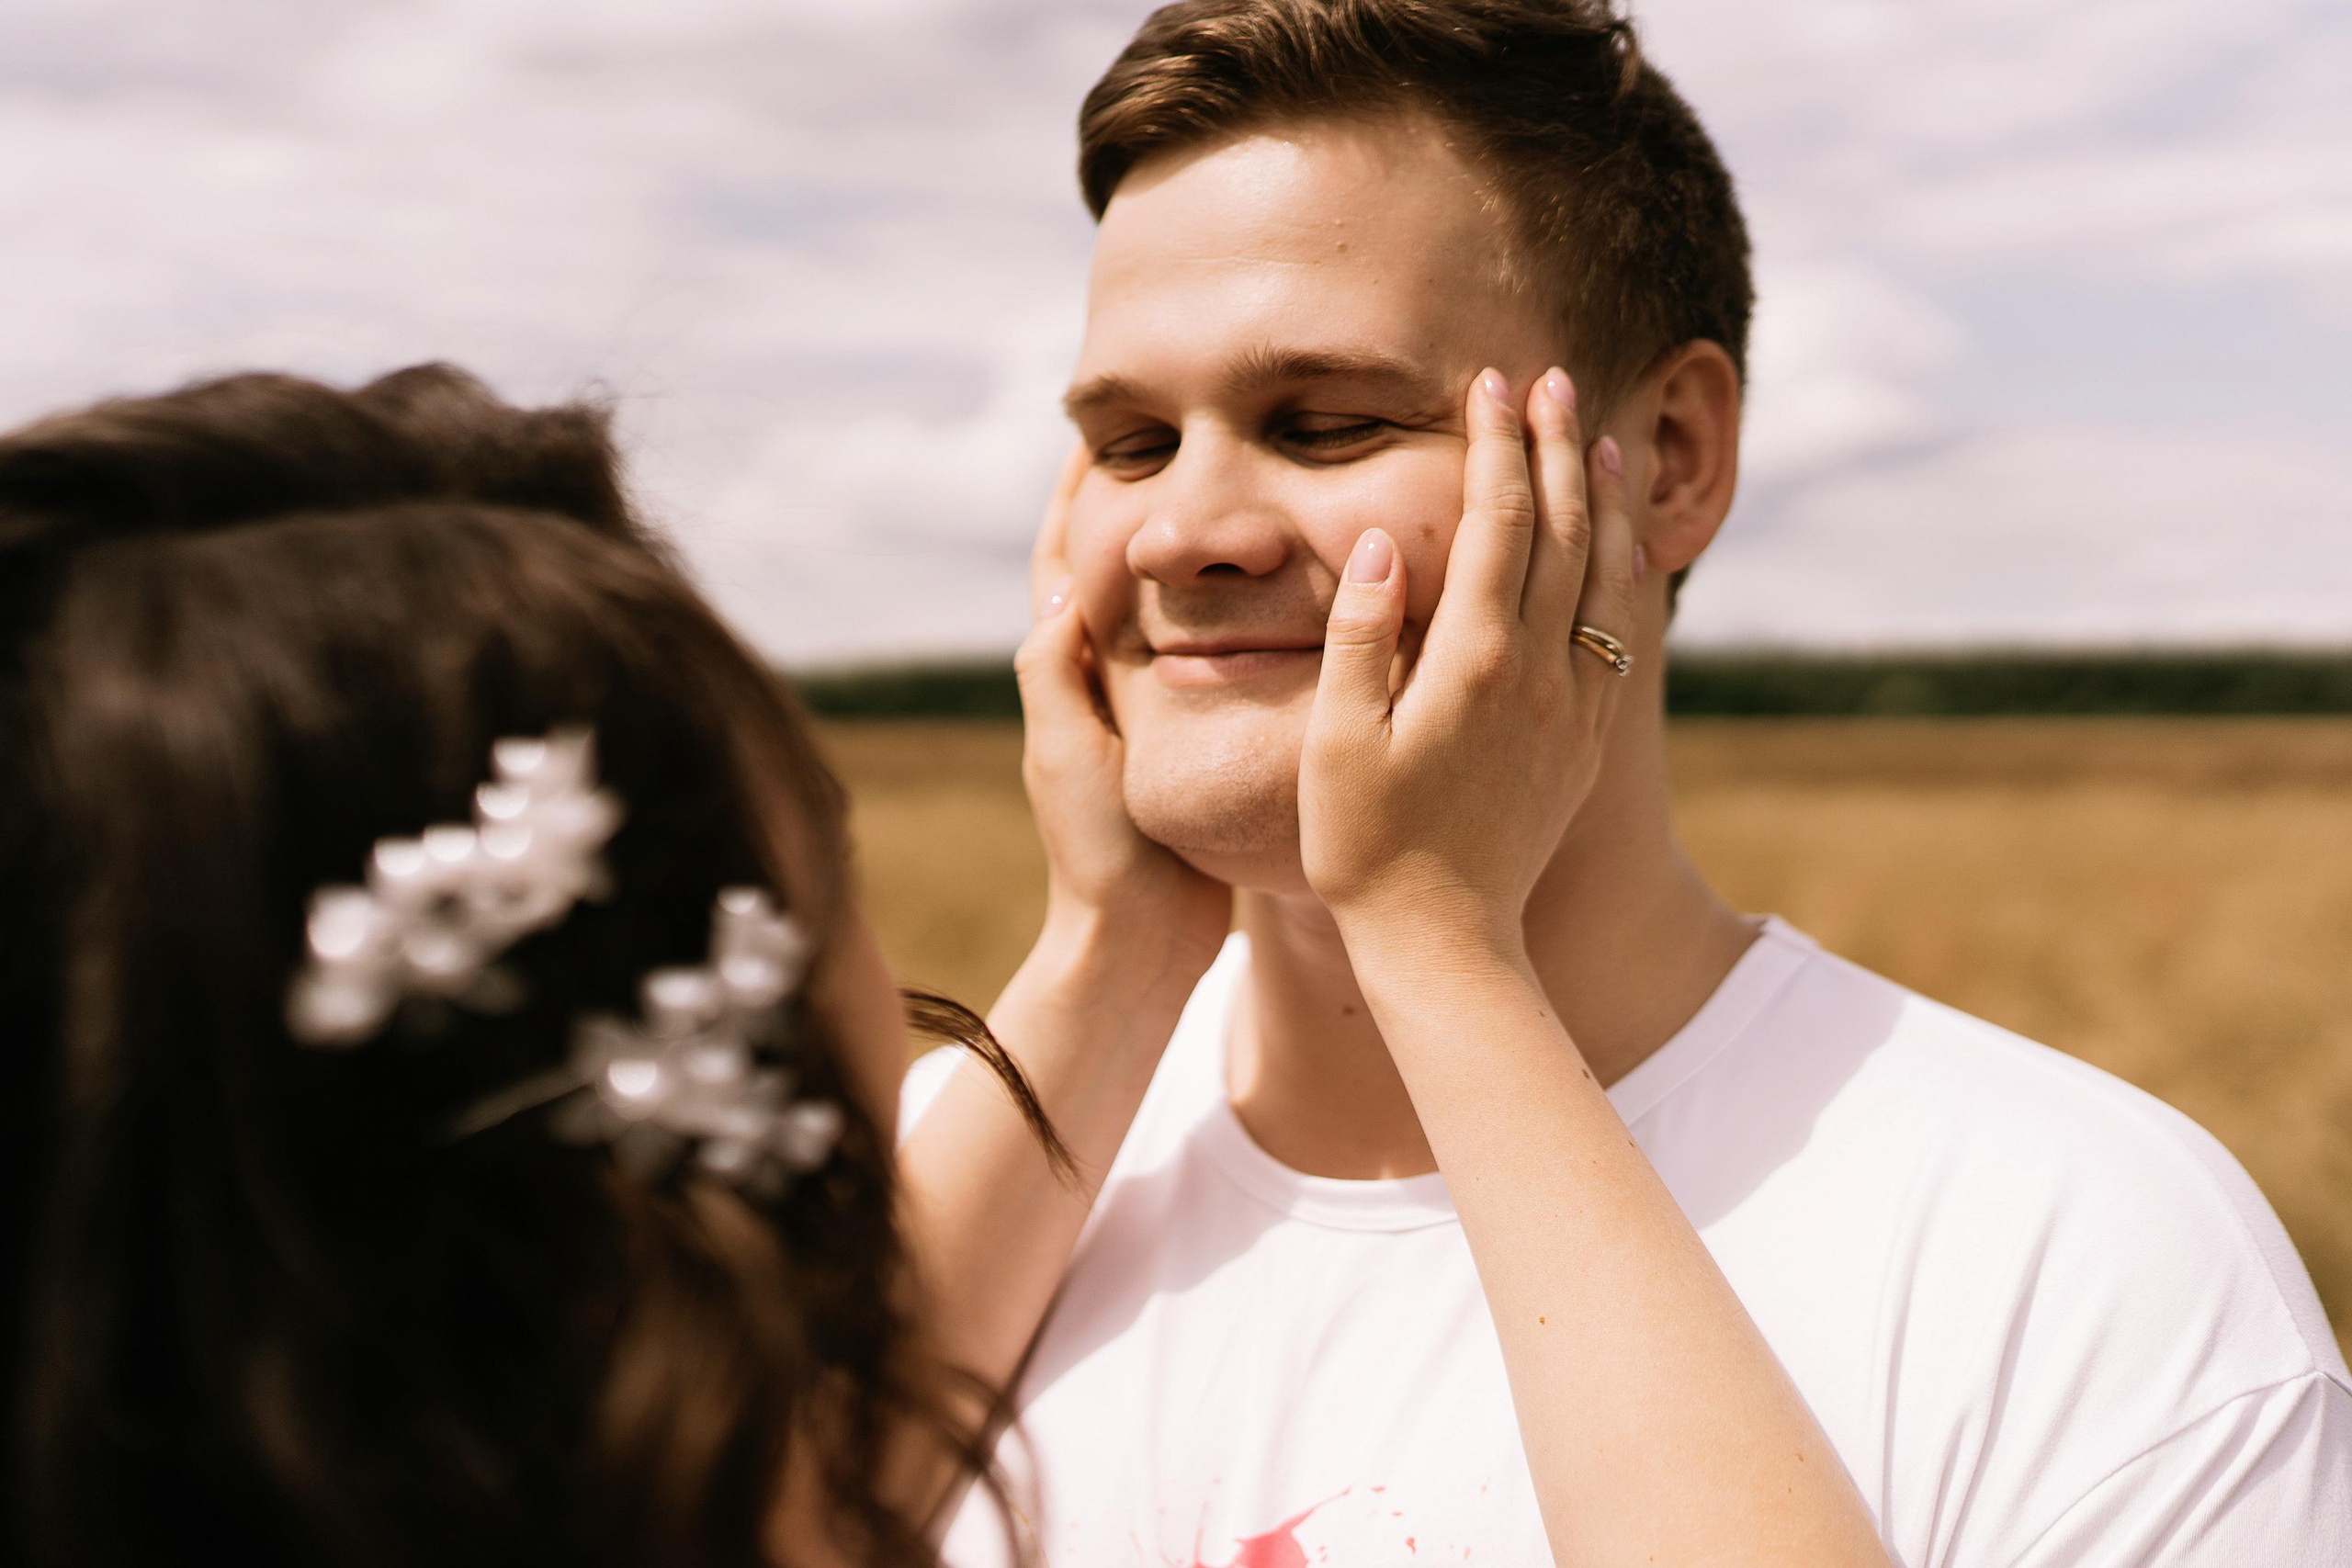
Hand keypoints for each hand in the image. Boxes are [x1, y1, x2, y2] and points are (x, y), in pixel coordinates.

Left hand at [1014, 446, 1230, 977]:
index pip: (1060, 566)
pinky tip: (1288, 591)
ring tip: (1238, 497)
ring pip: (1170, 611)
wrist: (1136, 941)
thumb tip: (1064, 583)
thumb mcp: (1069, 754)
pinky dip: (1238, 620)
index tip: (1101, 435)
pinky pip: (1215, 661)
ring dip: (1193, 555)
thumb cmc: (1097, 854)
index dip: (1075, 500)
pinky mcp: (1191, 743)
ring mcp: (1146, 714)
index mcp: (1064, 680)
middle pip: (1117, 574)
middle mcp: (1099, 687)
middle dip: (1140, 509)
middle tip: (1181, 448)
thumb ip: (1058, 673)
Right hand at [1297, 368, 1634, 955]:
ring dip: (1601, 502)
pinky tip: (1618, 550)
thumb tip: (1379, 545)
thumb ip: (1360, 638)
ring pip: (1606, 578)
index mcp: (1475, 663)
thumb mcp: (1339, 743)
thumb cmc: (1366, 846)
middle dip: (1555, 447)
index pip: (1495, 522)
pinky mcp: (1587, 741)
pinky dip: (1625, 573)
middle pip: (1561, 532)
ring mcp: (1573, 707)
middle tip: (1552, 379)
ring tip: (1596, 442)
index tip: (1490, 383)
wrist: (1445, 943)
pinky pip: (1622, 634)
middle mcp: (1540, 674)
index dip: (1495, 445)